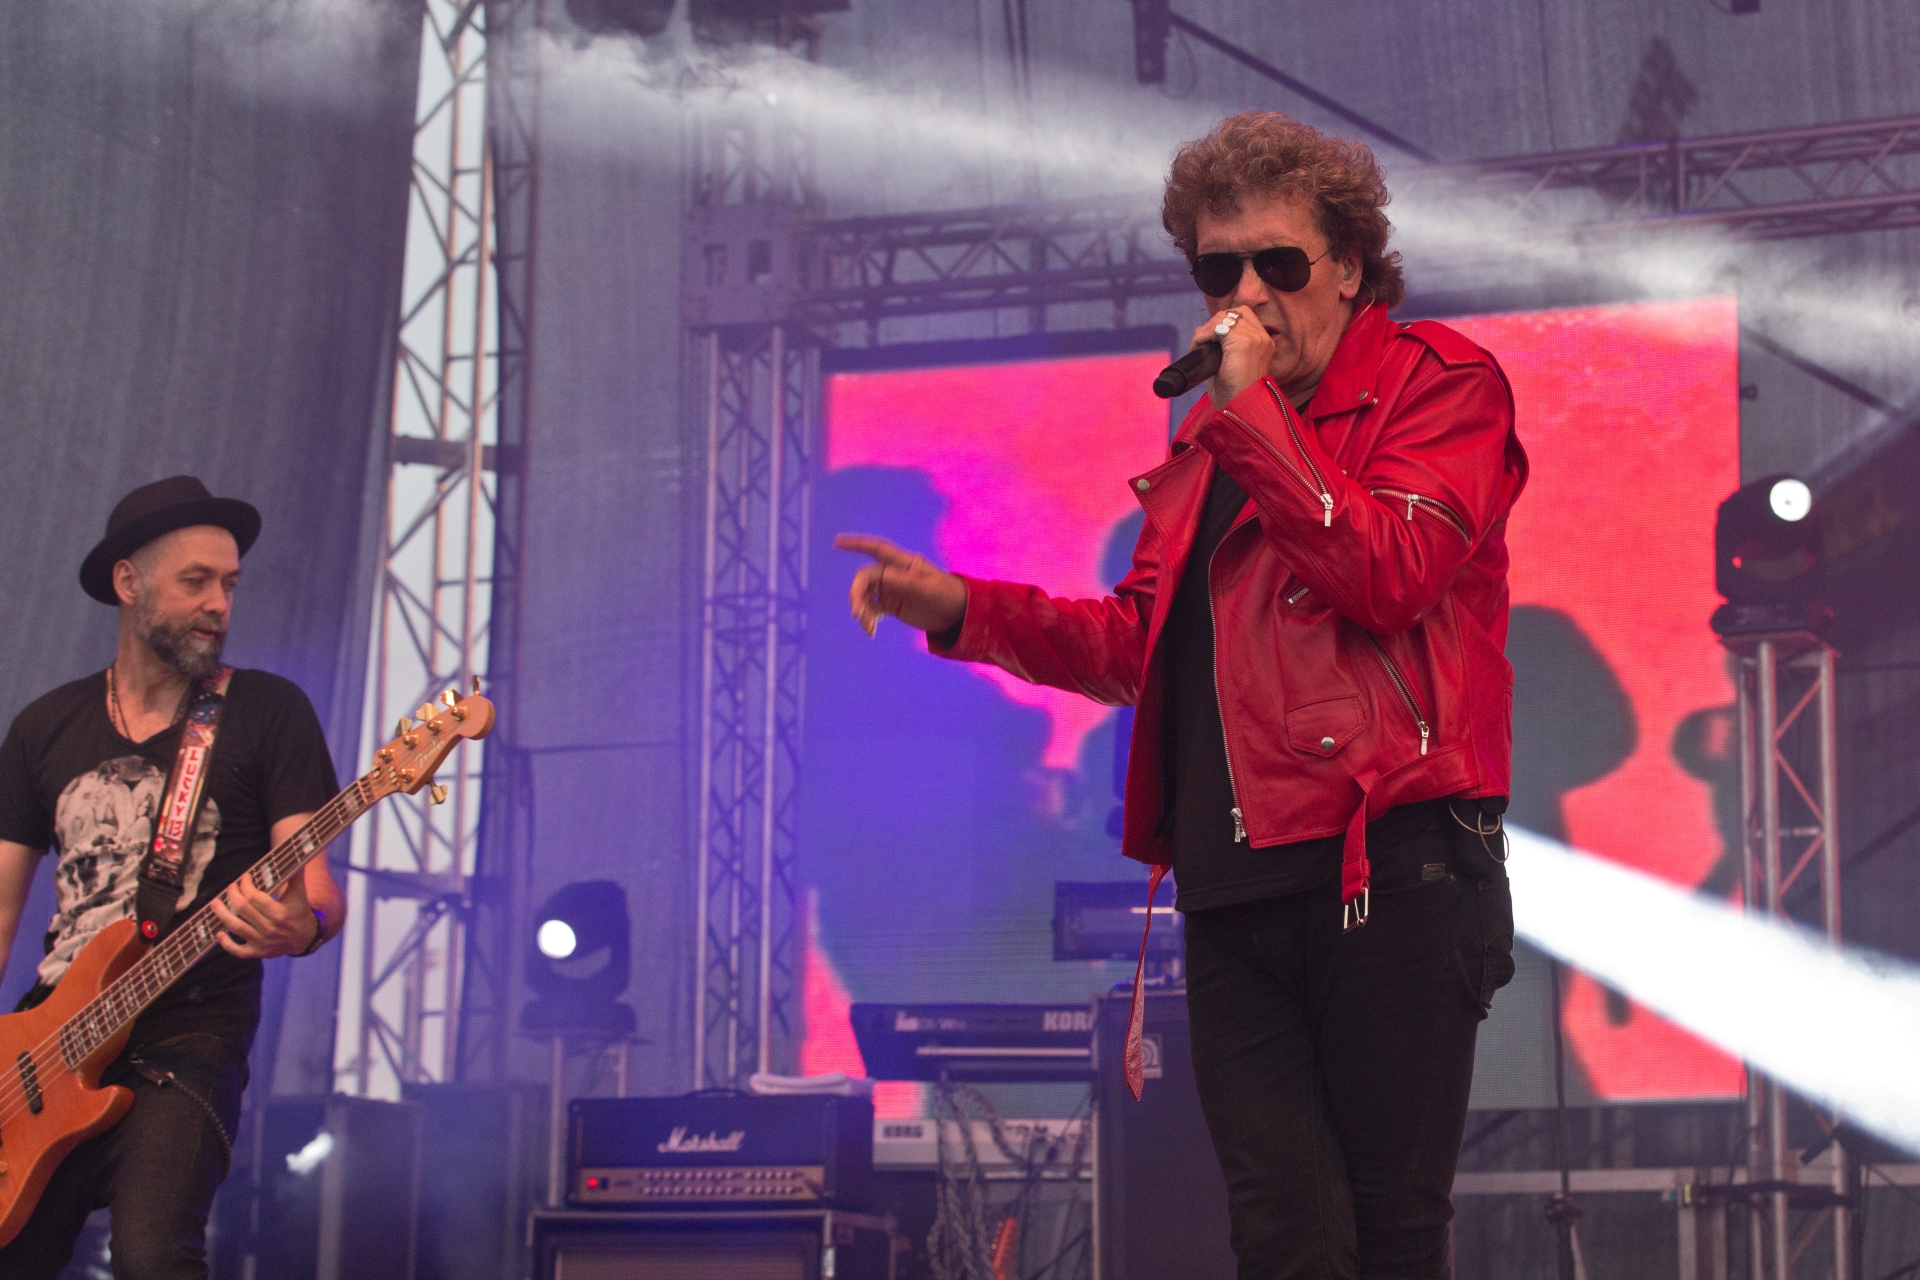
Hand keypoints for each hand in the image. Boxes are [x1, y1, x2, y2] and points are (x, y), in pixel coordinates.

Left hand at [209, 869, 318, 959]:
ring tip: (215, 904)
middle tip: (230, 887)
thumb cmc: (299, 911)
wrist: (305, 938)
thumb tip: (296, 856)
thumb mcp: (300, 893)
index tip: (245, 877)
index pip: (255, 897)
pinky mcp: (258, 952)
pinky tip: (219, 934)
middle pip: (243, 910)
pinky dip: (227, 944)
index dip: (246, 885)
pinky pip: (238, 951)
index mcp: (280, 913)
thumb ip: (296, 875)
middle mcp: (270, 929)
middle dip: (233, 895)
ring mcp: (263, 942)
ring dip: (222, 915)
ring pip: (237, 928)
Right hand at [834, 534, 967, 636]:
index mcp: (904, 564)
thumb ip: (907, 583)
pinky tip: (871, 632)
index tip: (837, 543)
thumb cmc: (947, 595)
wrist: (956, 614)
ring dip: (862, 610)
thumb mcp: (929, 590)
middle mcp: (893, 573)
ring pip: (866, 595)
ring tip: (868, 628)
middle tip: (857, 613)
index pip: (877, 549)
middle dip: (857, 593)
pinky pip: (872, 609)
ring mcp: (891, 589)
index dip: (857, 544)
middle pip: (866, 577)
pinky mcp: (891, 604)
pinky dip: (868, 619)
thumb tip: (884, 575)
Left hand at [1190, 308, 1275, 408]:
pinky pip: (1215, 328)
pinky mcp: (1243, 342)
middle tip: (1199, 345)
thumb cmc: (1234, 396)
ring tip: (1196, 348)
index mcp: (1263, 343)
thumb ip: (1221, 347)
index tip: (1210, 340)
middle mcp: (1262, 337)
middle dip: (1212, 325)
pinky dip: (1201, 336)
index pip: (1243, 315)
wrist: (1242, 411)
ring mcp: (1254, 338)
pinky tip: (1196, 349)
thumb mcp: (1230, 366)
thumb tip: (1201, 330)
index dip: (1224, 323)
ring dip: (1205, 331)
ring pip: (1222, 318)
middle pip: (1232, 314)